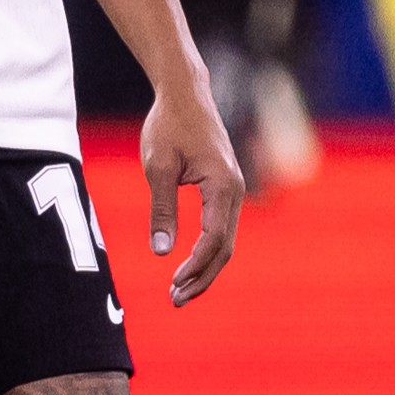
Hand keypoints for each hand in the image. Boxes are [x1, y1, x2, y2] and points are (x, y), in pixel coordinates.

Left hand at [143, 67, 244, 306]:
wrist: (185, 94)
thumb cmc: (169, 126)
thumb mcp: (158, 168)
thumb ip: (162, 210)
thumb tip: (162, 252)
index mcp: (223, 185)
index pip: (214, 239)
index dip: (194, 266)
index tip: (172, 284)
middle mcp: (235, 190)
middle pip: (225, 247)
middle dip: (202, 276)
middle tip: (175, 300)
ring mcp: (233, 190)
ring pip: (225, 240)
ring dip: (204, 267)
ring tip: (179, 290)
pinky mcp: (225, 188)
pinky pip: (221, 228)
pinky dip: (207, 250)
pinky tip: (189, 263)